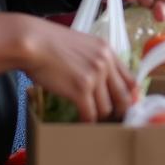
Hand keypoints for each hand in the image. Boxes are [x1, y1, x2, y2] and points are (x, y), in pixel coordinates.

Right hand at [21, 17, 136, 123]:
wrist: (34, 43)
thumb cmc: (52, 44)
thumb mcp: (83, 45)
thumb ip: (96, 60)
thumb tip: (102, 80)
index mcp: (108, 51)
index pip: (130, 79)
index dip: (130, 96)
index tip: (125, 106)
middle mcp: (105, 63)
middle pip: (123, 96)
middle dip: (120, 111)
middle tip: (112, 120)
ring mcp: (94, 76)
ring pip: (106, 108)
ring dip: (99, 117)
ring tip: (92, 119)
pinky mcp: (80, 89)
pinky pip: (90, 114)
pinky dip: (87, 121)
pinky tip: (81, 122)